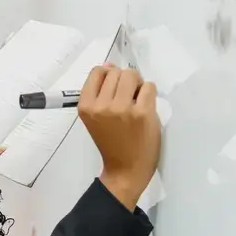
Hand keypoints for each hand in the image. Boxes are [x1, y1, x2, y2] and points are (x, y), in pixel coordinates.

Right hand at [79, 64, 160, 209]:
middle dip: (124, 81)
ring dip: (137, 85)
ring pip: (132, 75)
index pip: (97, 72)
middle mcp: (101, 105)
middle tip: (127, 98)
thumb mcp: (96, 116)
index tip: (114, 88)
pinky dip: (149, 94)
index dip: (108, 75)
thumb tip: (109, 66)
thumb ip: (100, 91)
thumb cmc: (111, 142)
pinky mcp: (143, 113)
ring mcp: (123, 109)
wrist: (125, 169)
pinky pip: (149, 87)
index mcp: (86, 106)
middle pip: (116, 72)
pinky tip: (145, 108)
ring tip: (136, 101)